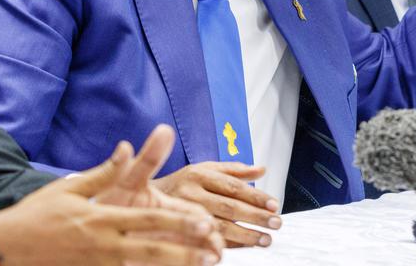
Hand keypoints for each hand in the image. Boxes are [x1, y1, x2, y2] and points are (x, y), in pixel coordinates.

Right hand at [0, 126, 222, 265]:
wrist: (7, 246)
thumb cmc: (38, 213)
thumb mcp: (70, 187)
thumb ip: (105, 171)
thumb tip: (127, 146)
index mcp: (103, 219)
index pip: (148, 220)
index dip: (179, 222)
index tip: (204, 222)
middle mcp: (105, 245)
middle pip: (153, 250)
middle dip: (186, 251)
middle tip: (215, 251)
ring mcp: (100, 265)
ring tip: (203, 265)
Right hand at [154, 162, 281, 247]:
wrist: (139, 200)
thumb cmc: (181, 184)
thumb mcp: (203, 169)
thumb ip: (233, 170)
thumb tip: (262, 169)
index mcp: (199, 174)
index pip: (233, 186)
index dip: (255, 196)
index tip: (274, 205)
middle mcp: (190, 193)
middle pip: (229, 207)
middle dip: (255, 217)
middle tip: (276, 223)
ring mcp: (183, 214)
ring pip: (218, 227)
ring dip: (245, 235)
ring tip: (265, 240)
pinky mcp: (178, 231)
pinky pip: (207, 240)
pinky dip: (228, 245)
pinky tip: (244, 247)